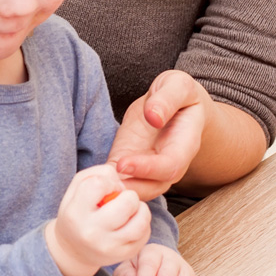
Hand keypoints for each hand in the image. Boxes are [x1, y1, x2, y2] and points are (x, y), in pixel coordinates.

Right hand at [45, 164, 148, 275]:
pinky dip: (142, 223)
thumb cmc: (77, 213)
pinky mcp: (124, 254)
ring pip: (141, 220)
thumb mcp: (75, 190)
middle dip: (129, 196)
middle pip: (127, 203)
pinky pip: (145, 233)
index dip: (107, 181)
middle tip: (122, 200)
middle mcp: (91, 232)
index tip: (105, 189)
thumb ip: (96, 174)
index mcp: (75, 213)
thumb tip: (121, 183)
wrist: (73, 250)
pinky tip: (132, 222)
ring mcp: (110, 246)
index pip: (98, 184)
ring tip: (131, 209)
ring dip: (140, 209)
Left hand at [107, 71, 210, 199]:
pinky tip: (91, 178)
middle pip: (152, 187)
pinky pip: (120, 180)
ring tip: (96, 183)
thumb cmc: (178, 95)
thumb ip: (168, 98)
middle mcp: (167, 163)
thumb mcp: (178, 86)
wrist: (173, 106)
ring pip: (136, 190)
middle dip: (128, 187)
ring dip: (116, 189)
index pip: (169, 167)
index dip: (147, 169)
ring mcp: (148, 167)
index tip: (123, 163)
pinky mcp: (128, 164)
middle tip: (104, 181)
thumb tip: (154, 116)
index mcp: (184, 145)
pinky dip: (106, 183)